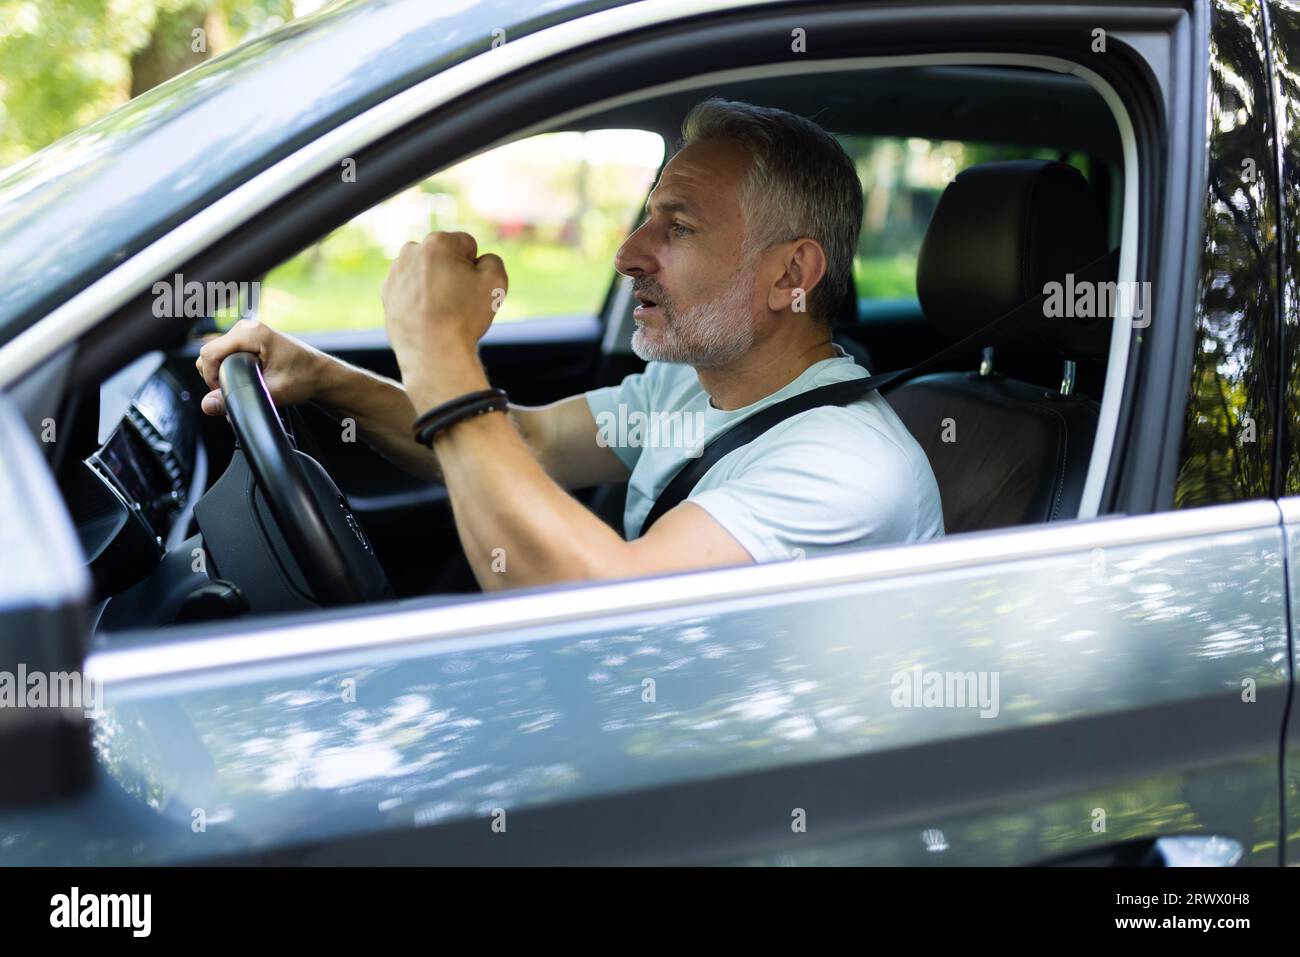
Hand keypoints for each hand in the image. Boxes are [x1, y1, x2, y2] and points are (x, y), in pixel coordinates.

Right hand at [194, 318, 328, 415]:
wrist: (320, 374)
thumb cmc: (304, 378)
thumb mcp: (271, 392)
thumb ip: (238, 398)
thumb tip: (208, 405)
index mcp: (252, 333)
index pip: (208, 353)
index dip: (211, 377)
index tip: (226, 392)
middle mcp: (246, 327)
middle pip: (208, 354)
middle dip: (216, 377)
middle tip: (236, 392)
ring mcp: (246, 331)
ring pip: (215, 354)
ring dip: (222, 373)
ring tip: (243, 385)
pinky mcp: (247, 339)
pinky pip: (224, 353)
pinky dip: (228, 368)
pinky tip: (244, 378)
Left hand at [381, 231, 506, 384]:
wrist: (433, 353)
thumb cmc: (464, 317)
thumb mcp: (496, 282)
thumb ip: (493, 259)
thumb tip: (479, 260)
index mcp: (437, 242)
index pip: (467, 245)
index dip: (475, 268)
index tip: (471, 289)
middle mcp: (410, 251)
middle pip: (443, 256)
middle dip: (452, 272)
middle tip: (457, 300)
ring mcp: (395, 273)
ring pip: (425, 273)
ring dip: (435, 285)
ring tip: (442, 311)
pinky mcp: (387, 294)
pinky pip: (411, 290)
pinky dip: (420, 300)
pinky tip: (427, 318)